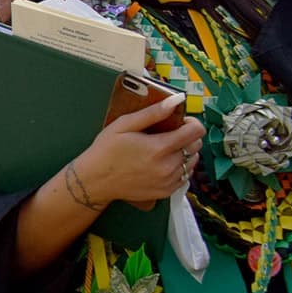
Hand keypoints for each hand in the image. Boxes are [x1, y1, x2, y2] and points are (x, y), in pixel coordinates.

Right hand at [68, 97, 205, 207]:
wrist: (95, 181)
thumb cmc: (106, 150)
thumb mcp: (124, 125)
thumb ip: (152, 113)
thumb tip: (176, 100)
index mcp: (159, 148)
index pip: (196, 132)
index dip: (191, 123)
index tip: (180, 122)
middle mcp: (168, 166)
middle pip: (196, 146)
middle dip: (187, 137)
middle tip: (168, 135)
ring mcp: (168, 181)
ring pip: (193, 161)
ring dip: (184, 152)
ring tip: (165, 150)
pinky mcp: (166, 191)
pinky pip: (185, 176)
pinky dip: (180, 167)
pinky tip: (163, 163)